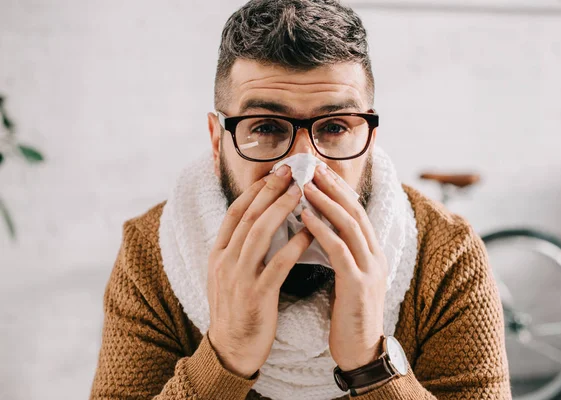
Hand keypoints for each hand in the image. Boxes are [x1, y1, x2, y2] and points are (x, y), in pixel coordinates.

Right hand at [207, 165, 312, 377]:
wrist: (231, 351)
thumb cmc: (236, 311)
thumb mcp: (227, 276)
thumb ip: (239, 250)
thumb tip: (259, 223)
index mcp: (218, 254)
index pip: (235, 213)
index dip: (254, 191)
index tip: (273, 173)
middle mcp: (225, 261)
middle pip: (248, 216)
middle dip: (270, 190)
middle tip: (290, 171)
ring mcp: (238, 278)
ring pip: (259, 233)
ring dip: (281, 209)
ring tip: (301, 192)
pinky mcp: (256, 295)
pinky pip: (278, 264)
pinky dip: (294, 245)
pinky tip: (309, 232)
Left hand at [302, 164, 386, 370]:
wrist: (361, 351)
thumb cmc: (348, 314)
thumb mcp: (347, 277)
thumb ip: (340, 253)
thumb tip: (318, 229)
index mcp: (373, 252)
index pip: (356, 210)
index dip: (339, 188)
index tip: (320, 170)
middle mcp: (376, 255)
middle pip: (355, 210)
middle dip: (333, 186)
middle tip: (312, 167)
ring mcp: (370, 269)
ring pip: (349, 225)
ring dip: (325, 202)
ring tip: (304, 186)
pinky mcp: (359, 285)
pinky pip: (339, 250)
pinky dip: (321, 230)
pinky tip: (304, 217)